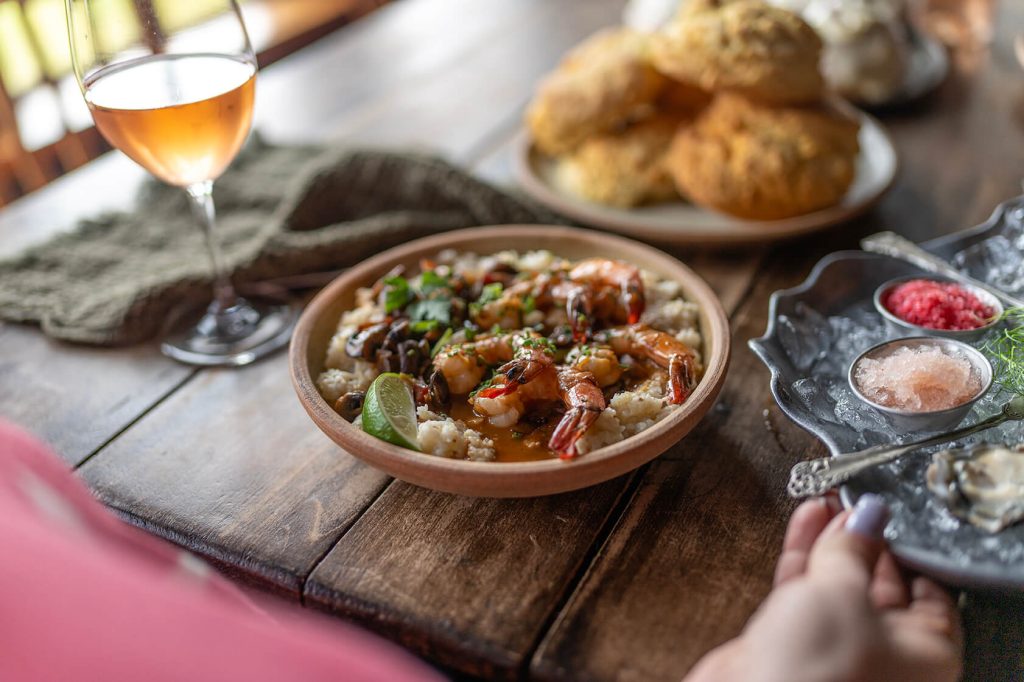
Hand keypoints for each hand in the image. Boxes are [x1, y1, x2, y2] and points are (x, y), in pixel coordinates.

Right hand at [685, 495, 962, 681]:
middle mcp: (885, 656)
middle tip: (857, 502)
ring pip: (838, 584)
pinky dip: (806, 555)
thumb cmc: (819, 671)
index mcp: (924, 656)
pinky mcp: (795, 642)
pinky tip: (807, 520)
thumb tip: (867, 515)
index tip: (895, 514)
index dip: (912, 549)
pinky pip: (806, 591)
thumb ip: (853, 549)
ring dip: (832, 541)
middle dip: (867, 540)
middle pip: (882, 585)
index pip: (931, 593)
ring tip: (828, 501)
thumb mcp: (844, 593)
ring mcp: (837, 649)